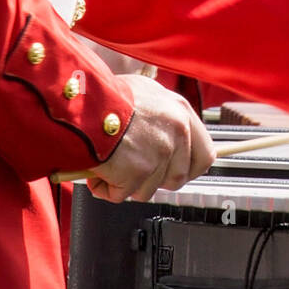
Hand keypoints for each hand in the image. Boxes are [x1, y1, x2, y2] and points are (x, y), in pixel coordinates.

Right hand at [84, 74, 214, 203]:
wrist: (83, 104)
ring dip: (127, 183)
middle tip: (134, 169)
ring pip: (148, 190)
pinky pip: (122, 194)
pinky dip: (107, 188)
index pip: (205, 155)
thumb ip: (162, 117)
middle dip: (155, 180)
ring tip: (111, 162)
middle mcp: (177, 132)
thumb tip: (166, 137)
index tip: (174, 171)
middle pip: (178, 178)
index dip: (188, 168)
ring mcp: (160, 153)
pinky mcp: (139, 171)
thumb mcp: (145, 94)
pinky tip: (99, 170)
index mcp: (181, 112)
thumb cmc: (107, 96)